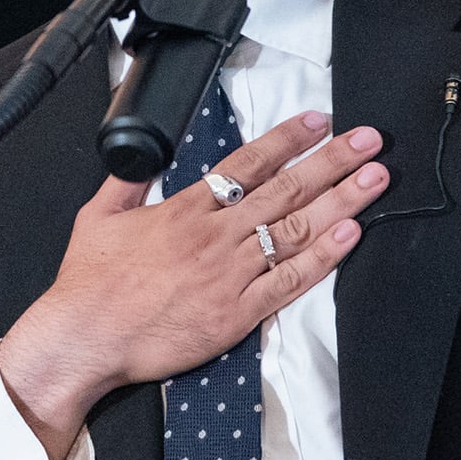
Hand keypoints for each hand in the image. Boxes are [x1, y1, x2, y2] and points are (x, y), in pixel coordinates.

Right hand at [0, 112, 384, 459]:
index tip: (318, 121)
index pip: (246, 164)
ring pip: (295, 230)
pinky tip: (348, 237)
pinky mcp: (236, 314)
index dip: (287, 140)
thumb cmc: (89, 285)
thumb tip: (139, 155)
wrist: (85, 337)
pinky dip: (321, 258)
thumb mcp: (96, 217)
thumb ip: (126, 182)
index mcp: (183, 210)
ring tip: (374, 180)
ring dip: (340, 201)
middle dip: (332, 161)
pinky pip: (288, 282)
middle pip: (285, 190)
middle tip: (366, 140)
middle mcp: (214, 238)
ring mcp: (229, 276)